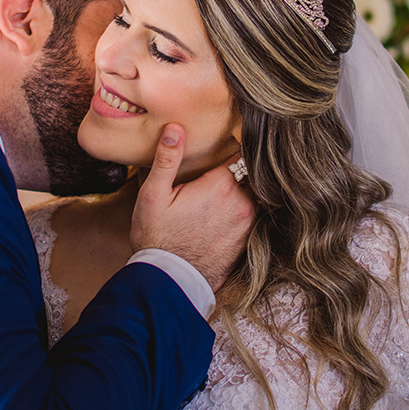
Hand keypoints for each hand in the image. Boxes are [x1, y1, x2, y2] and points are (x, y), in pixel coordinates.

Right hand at [130, 124, 254, 291]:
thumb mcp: (154, 195)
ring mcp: (248, 223)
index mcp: (220, 185)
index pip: (241, 152)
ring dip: (244, 188)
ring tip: (227, 185)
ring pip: (253, 193)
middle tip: (227, 161)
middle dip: (240, 166)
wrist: (170, 282)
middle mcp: (241, 202)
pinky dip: (246, 208)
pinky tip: (229, 211)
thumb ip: (167, 159)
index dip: (235, 144)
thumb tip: (175, 128)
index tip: (229, 138)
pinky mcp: (248, 240)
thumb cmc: (157, 237)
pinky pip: (254, 215)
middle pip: (249, 172)